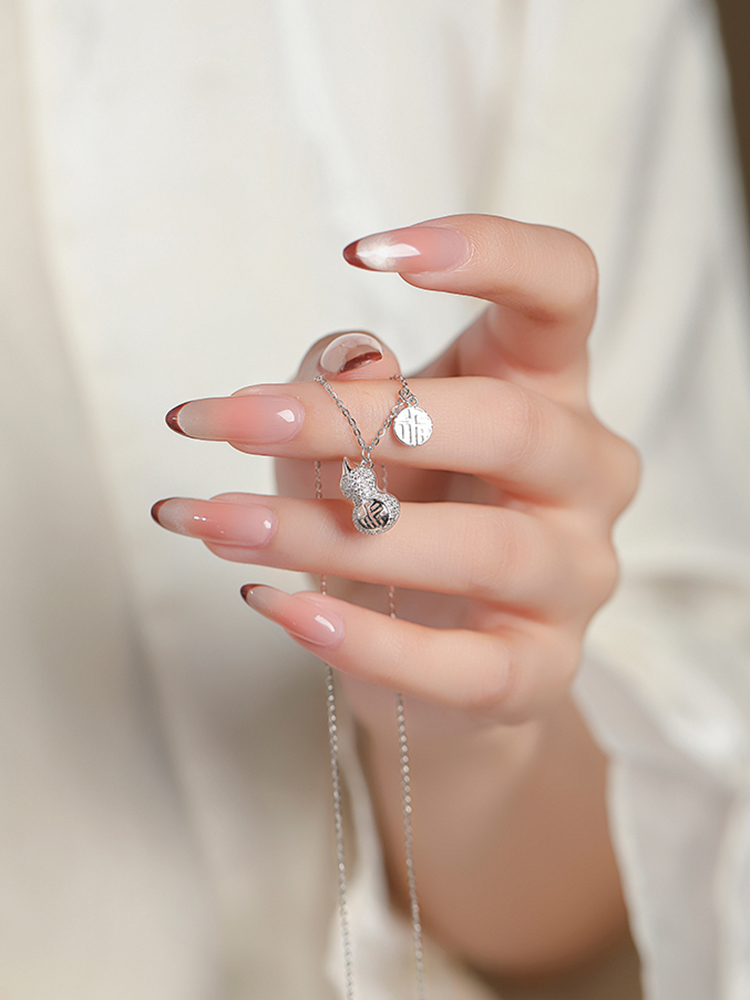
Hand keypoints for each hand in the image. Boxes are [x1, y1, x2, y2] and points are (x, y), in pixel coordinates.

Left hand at [152, 215, 639, 976]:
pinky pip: (467, 666)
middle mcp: (587, 470)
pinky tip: (278, 609)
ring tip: (216, 524)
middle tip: (233, 421)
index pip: (563, 284)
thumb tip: (357, 366)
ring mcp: (577, 574)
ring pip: (480, 547)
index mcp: (548, 383)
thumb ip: (343, 383)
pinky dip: (364, 640)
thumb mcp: (349, 431)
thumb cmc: (386, 507)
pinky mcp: (543, 669)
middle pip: (508, 423)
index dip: (488, 250)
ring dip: (331, 535)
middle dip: (353, 422)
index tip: (363, 252)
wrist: (417, 642)